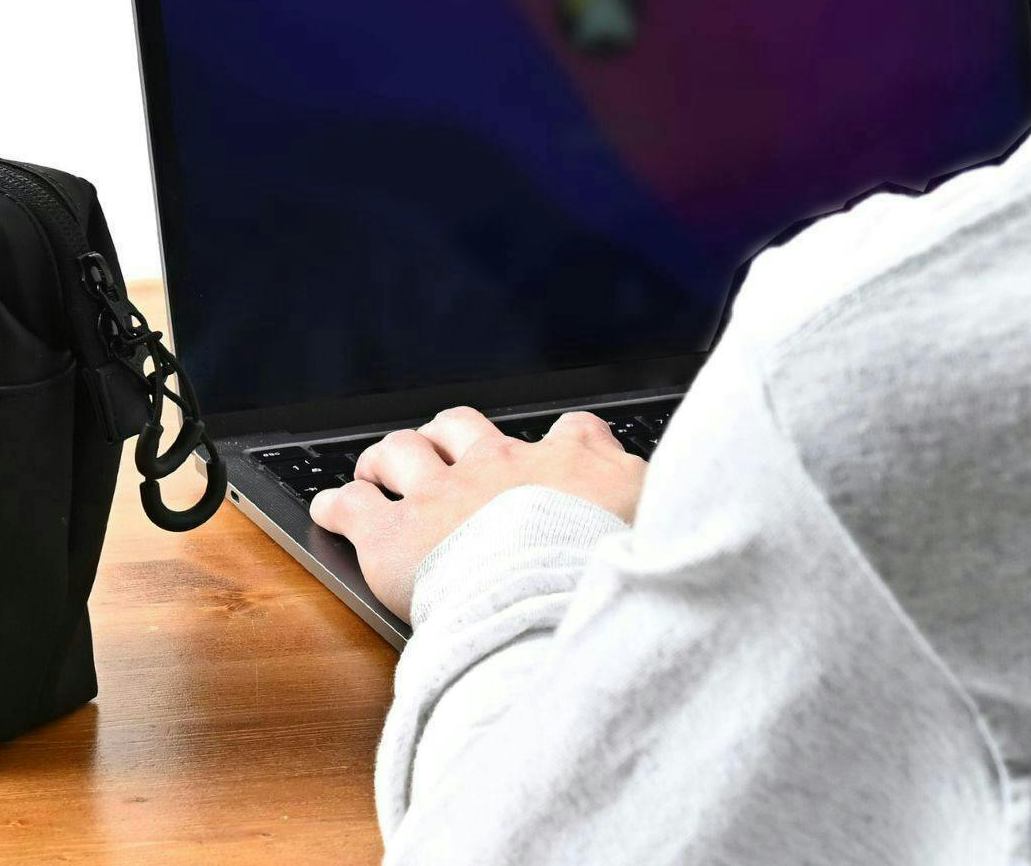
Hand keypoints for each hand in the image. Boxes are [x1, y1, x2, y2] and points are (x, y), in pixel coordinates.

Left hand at [309, 407, 645, 620]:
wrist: (553, 603)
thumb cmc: (610, 580)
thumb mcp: (668, 534)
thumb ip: (668, 516)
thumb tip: (697, 514)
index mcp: (575, 470)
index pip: (576, 433)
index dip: (565, 442)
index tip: (564, 452)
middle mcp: (504, 468)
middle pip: (466, 427)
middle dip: (448, 437)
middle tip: (439, 455)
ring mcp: (444, 496)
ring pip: (402, 452)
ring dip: (387, 459)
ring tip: (379, 470)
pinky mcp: (393, 534)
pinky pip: (352, 505)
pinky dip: (339, 505)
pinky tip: (333, 510)